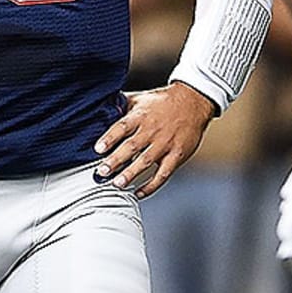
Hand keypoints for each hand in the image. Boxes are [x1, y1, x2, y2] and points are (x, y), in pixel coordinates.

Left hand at [93, 82, 215, 197]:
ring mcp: (165, 144)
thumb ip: (122, 105)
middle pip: (132, 146)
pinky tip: (139, 193)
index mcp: (141, 116)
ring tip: (117, 184)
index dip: (110, 138)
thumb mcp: (141, 98)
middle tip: (102, 171)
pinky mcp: (177, 156)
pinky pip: (163, 174)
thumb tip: (101, 108)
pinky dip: (151, 186)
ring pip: (146, 161)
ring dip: (131, 174)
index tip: (98, 149)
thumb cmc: (162, 102)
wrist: (193, 102)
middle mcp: (152, 130)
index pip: (122, 127)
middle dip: (116, 160)